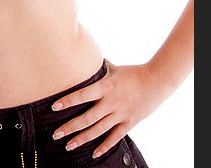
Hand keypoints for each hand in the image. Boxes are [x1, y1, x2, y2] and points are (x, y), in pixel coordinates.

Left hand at [51, 60, 168, 159]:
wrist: (156, 81)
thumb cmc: (133, 72)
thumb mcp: (114, 68)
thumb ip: (99, 67)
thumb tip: (85, 57)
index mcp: (106, 86)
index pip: (83, 95)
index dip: (68, 101)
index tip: (54, 106)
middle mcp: (111, 102)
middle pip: (87, 118)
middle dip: (70, 126)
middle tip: (55, 134)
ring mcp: (120, 114)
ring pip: (98, 130)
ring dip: (82, 138)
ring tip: (68, 145)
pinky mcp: (130, 122)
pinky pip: (115, 137)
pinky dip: (104, 146)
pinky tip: (93, 153)